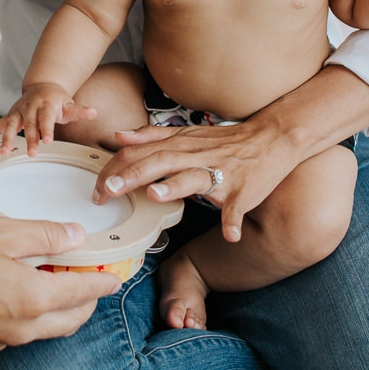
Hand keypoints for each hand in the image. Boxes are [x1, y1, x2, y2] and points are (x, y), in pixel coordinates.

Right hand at [0, 82, 97, 156]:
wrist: (42, 85)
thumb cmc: (57, 99)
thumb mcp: (69, 104)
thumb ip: (80, 111)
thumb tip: (94, 113)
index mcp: (45, 104)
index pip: (46, 118)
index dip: (47, 129)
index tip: (48, 141)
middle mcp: (30, 107)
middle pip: (29, 124)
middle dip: (30, 139)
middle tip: (32, 153)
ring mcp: (18, 111)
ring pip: (11, 125)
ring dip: (7, 138)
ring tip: (4, 151)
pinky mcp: (10, 115)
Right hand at [0, 218, 119, 349]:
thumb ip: (44, 234)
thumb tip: (75, 236)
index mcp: (34, 299)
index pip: (87, 293)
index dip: (105, 280)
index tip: (116, 273)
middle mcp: (25, 327)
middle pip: (74, 318)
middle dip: (88, 298)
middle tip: (88, 272)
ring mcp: (4, 340)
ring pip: (49, 327)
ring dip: (61, 306)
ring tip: (53, 276)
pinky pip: (23, 330)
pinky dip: (34, 312)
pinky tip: (19, 287)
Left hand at [92, 121, 301, 242]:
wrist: (272, 138)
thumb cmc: (226, 141)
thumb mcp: (186, 133)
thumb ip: (151, 136)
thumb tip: (119, 137)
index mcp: (180, 145)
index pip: (140, 154)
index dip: (116, 169)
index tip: (96, 187)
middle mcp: (196, 157)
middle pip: (159, 163)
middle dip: (132, 176)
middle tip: (108, 191)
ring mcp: (220, 174)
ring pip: (195, 178)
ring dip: (175, 187)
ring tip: (156, 196)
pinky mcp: (243, 192)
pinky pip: (238, 208)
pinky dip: (234, 221)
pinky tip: (230, 235)